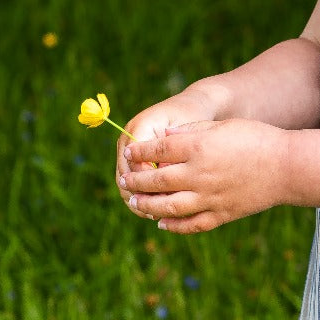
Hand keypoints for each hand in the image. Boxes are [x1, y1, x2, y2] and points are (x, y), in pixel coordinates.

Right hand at [115, 91, 218, 210]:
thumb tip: (165, 177)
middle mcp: (127, 138)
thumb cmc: (194, 117)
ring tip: (156, 214)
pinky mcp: (131, 159)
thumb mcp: (189, 131)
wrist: (192, 105)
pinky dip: (141, 196)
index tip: (167, 198)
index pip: (136, 163)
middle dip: (141, 196)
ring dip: (139, 200)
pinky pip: (131, 182)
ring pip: (125, 183)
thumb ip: (175, 151)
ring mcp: (126, 149)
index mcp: (139, 127)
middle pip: (125, 176)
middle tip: (157, 213)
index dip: (149, 183)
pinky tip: (157, 208)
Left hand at [118, 119, 289, 233]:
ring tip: (135, 204)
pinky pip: (190, 224)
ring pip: (167, 206)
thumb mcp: (223, 125)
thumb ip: (192, 130)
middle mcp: (199, 174)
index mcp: (200, 147)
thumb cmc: (257, 138)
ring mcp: (209, 198)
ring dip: (147, 206)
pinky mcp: (220, 214)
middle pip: (157, 180)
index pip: (158, 150)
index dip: (140, 151)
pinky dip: (173, 225)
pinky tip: (162, 222)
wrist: (287, 166)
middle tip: (124, 181)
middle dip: (136, 181)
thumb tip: (164, 136)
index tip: (129, 151)